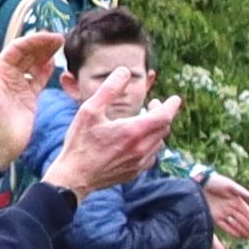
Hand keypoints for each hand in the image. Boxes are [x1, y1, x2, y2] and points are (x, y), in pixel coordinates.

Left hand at [0, 28, 66, 168]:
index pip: (18, 48)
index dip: (34, 40)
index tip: (50, 36)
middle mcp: (9, 75)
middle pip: (28, 54)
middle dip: (43, 45)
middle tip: (60, 39)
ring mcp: (21, 86)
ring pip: (36, 65)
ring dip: (47, 54)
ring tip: (61, 46)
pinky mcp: (31, 97)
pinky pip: (39, 80)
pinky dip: (47, 70)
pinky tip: (54, 64)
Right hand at [42, 95, 179, 195]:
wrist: (74, 177)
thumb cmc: (79, 143)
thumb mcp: (89, 111)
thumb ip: (109, 90)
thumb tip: (124, 72)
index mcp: (133, 132)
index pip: (165, 116)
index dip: (172, 106)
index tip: (175, 99)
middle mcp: (141, 148)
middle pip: (163, 128)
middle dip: (162, 114)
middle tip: (153, 105)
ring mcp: (139, 162)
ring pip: (158, 142)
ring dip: (155, 129)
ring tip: (143, 121)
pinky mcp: (135, 172)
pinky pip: (151, 156)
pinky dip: (150, 144)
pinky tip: (138, 141)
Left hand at [205, 176, 248, 242]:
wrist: (198, 183)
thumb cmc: (215, 181)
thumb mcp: (229, 185)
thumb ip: (241, 191)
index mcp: (236, 200)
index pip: (248, 212)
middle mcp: (231, 208)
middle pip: (243, 220)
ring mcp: (222, 213)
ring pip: (236, 224)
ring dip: (244, 231)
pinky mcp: (214, 216)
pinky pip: (225, 226)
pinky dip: (232, 231)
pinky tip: (239, 236)